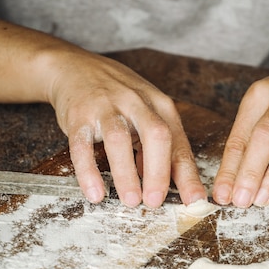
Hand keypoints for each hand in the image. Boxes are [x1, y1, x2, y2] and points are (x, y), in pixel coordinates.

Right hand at [48, 50, 206, 205]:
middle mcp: (136, 102)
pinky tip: (95, 193)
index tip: (194, 200)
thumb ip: (158, 148)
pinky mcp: (78, 115)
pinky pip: (82, 145)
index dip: (187, 174)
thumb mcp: (146, 114)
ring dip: (126, 173)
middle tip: (155, 201)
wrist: (73, 67)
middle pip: (156, 135)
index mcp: (159, 106)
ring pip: (119, 139)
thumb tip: (170, 185)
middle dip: (158, 172)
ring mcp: (106, 106)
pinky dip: (88, 171)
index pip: (178, 143)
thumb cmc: (117, 99)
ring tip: (131, 200)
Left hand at [212, 55, 268, 207]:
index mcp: (260, 94)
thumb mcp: (265, 109)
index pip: (239, 136)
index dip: (229, 169)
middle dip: (250, 174)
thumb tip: (231, 184)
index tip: (221, 194)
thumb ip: (249, 142)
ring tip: (262, 199)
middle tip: (241, 200)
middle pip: (264, 138)